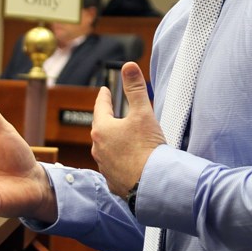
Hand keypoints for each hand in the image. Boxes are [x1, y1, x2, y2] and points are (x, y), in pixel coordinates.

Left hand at [91, 62, 165, 198]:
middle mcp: (99, 149)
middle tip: (111, 113)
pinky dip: (119, 162)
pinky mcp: (113, 182)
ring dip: (112, 143)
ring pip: (106, 150)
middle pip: (101, 129)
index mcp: (103, 129)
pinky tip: (128, 163)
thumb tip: (128, 66)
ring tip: (122, 139)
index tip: (104, 91)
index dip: (104, 97)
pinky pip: (114, 168)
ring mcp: (105, 167)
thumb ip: (135, 89)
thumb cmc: (147, 148)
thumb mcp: (143, 113)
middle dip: (106, 120)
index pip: (101, 107)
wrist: (153, 184)